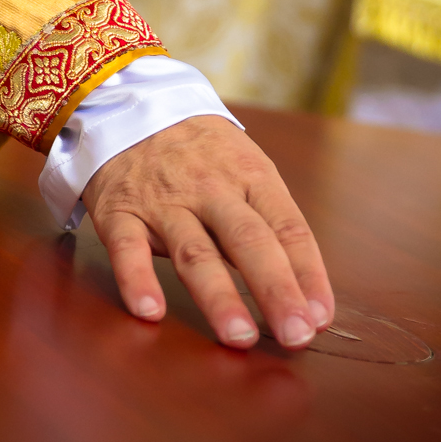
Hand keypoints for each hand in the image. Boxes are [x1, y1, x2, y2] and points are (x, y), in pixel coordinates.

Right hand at [81, 116, 333, 349]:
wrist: (132, 104)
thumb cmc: (202, 150)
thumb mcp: (245, 167)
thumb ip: (266, 223)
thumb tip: (302, 291)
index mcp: (252, 176)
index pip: (288, 227)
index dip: (308, 273)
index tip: (320, 316)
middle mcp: (212, 189)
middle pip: (248, 241)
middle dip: (275, 290)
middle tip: (296, 336)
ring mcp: (164, 202)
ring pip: (195, 252)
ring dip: (218, 296)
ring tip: (239, 337)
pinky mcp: (120, 212)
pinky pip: (127, 249)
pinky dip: (136, 279)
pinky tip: (150, 311)